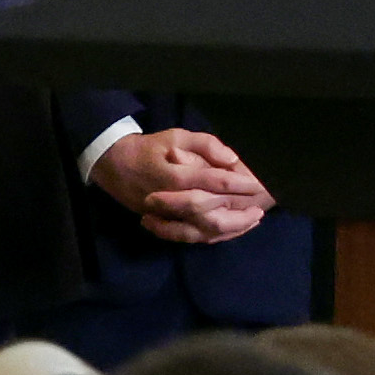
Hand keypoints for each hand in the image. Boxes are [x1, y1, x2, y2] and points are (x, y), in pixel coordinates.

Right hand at [90, 128, 271, 244]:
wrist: (114, 166)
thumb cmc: (149, 149)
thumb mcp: (175, 137)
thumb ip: (205, 145)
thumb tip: (232, 159)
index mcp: (174, 175)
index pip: (213, 182)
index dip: (238, 183)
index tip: (258, 182)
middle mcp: (171, 200)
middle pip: (209, 214)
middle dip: (239, 211)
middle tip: (260, 206)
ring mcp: (166, 216)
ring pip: (202, 231)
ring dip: (230, 227)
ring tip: (253, 219)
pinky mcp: (164, 224)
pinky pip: (192, 236)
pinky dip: (215, 235)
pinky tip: (233, 229)